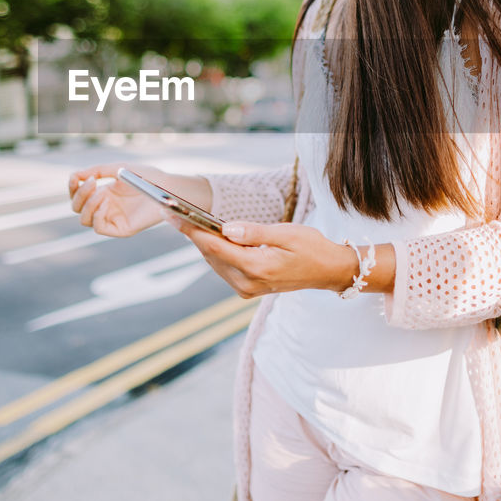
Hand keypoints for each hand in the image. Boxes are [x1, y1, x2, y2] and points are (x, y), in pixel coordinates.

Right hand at [67, 163, 170, 237]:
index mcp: (104, 193)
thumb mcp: (118, 169)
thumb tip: (75, 175)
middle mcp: (106, 207)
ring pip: (84, 220)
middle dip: (80, 194)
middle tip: (92, 182)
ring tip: (101, 192)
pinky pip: (99, 228)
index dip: (73, 187)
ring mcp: (113, 219)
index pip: (78, 195)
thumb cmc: (146, 177)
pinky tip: (106, 203)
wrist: (166, 187)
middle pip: (78, 208)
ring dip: (88, 205)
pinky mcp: (121, 229)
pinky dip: (97, 215)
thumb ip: (97, 170)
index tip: (75, 177)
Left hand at [174, 220, 356, 297]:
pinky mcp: (247, 289)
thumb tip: (226, 228)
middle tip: (173, 212)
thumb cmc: (311, 248)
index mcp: (257, 268)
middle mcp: (248, 283)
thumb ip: (254, 232)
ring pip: (214, 261)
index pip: (215, 246)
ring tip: (187, 220)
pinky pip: (223, 267)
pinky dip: (216, 251)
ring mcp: (247, 289)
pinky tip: (212, 235)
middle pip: (211, 254)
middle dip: (193, 233)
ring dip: (203, 242)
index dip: (191, 229)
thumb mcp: (287, 233)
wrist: (328, 271)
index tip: (172, 215)